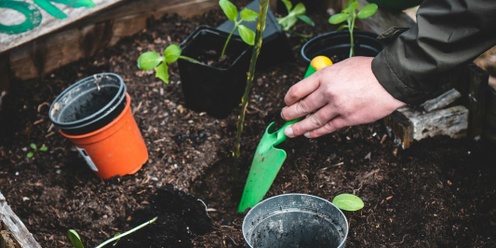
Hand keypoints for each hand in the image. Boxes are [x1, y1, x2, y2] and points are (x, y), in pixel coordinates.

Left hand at [281, 56, 405, 137]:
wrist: (390, 80)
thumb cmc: (368, 70)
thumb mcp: (342, 66)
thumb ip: (327, 76)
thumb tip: (315, 87)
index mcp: (325, 76)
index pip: (298, 89)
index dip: (289, 98)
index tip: (286, 101)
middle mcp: (328, 92)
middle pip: (302, 106)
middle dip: (289, 114)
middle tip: (284, 117)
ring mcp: (337, 107)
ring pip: (312, 120)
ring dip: (298, 128)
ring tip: (290, 132)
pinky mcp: (348, 118)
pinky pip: (328, 128)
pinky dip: (316, 132)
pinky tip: (309, 134)